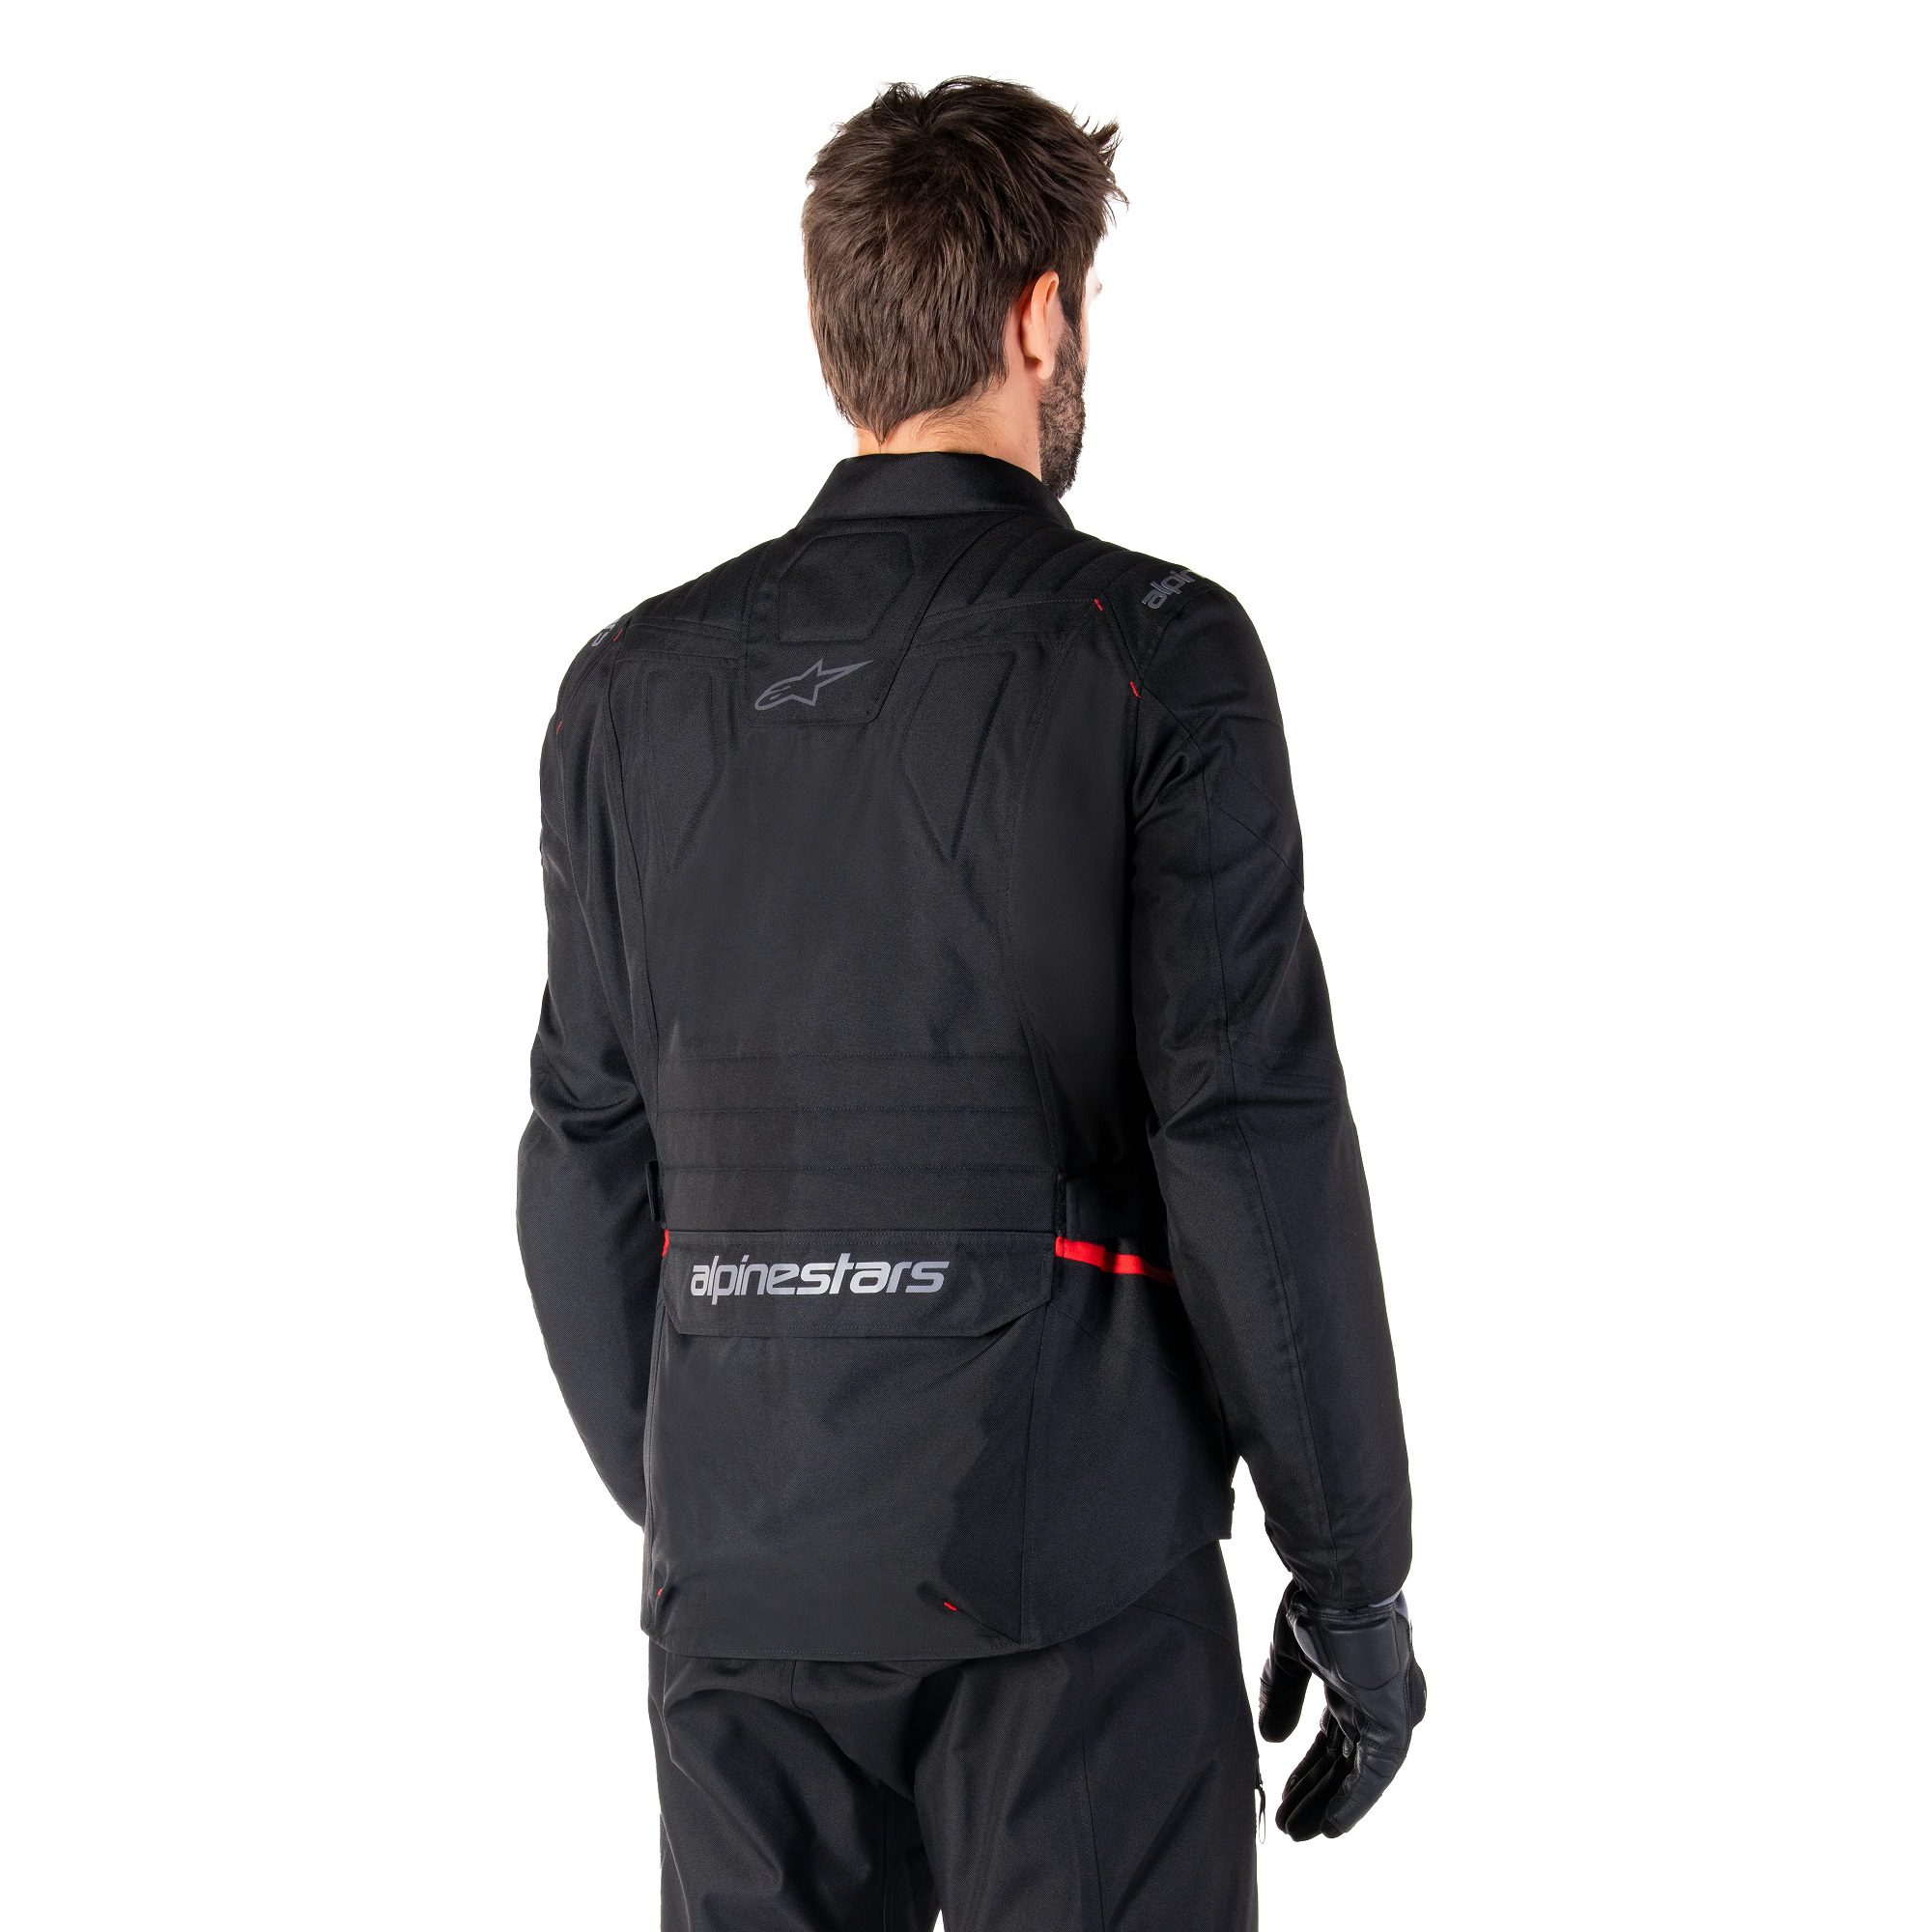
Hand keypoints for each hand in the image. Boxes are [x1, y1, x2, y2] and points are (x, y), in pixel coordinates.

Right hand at [1257, 1582, 1425, 1839]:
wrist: (1341, 1584)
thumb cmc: (1317, 1606)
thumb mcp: (1290, 1656)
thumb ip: (1282, 1696)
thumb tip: (1271, 1740)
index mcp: (1351, 1686)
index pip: (1331, 1741)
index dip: (1307, 1770)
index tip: (1285, 1796)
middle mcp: (1372, 1705)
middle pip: (1343, 1762)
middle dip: (1314, 1794)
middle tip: (1288, 1824)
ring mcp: (1386, 1714)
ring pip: (1357, 1774)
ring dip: (1327, 1804)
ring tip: (1299, 1833)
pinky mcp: (1394, 1721)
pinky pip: (1375, 1774)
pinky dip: (1354, 1802)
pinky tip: (1332, 1827)